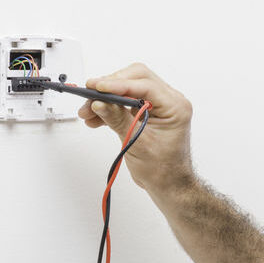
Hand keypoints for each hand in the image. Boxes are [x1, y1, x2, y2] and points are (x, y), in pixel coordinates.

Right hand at [78, 63, 195, 193]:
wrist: (168, 184)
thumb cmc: (163, 169)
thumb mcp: (137, 144)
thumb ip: (117, 120)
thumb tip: (100, 102)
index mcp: (175, 106)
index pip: (145, 85)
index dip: (118, 84)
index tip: (96, 87)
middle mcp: (170, 101)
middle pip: (137, 78)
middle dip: (111, 86)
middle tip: (90, 96)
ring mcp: (159, 105)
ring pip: (129, 87)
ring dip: (107, 97)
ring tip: (88, 111)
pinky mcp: (148, 110)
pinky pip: (127, 100)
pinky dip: (110, 106)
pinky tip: (96, 117)